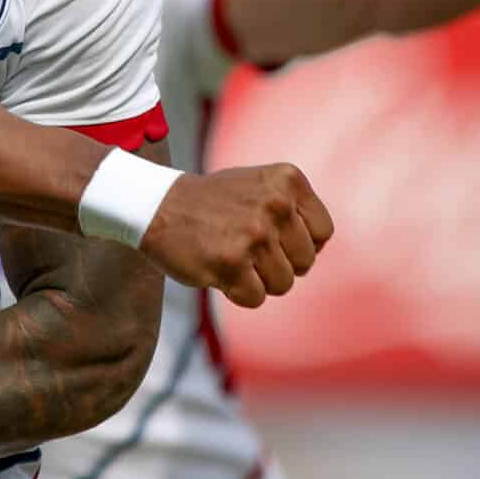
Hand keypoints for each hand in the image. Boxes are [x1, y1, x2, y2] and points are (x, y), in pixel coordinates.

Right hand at [139, 164, 332, 308]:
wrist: (156, 204)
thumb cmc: (213, 201)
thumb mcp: (261, 186)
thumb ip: (294, 209)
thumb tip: (318, 248)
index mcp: (287, 180)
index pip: (323, 232)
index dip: (300, 243)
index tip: (273, 236)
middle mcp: (275, 204)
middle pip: (306, 262)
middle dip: (279, 263)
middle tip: (246, 247)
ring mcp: (253, 234)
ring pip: (283, 284)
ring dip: (258, 279)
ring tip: (231, 255)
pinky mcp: (230, 263)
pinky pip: (256, 298)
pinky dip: (237, 291)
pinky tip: (218, 268)